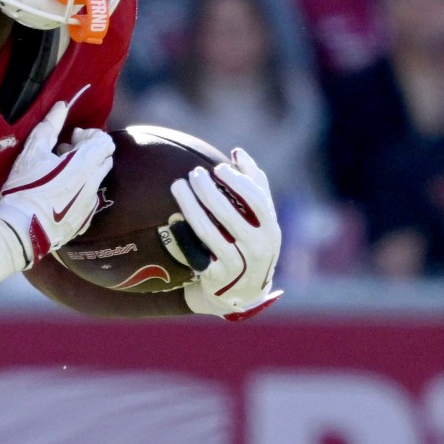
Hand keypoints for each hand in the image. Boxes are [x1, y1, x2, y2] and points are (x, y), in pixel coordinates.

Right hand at [0, 99, 113, 287]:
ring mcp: (91, 203)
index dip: (90, 136)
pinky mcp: (85, 220)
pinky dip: (79, 191)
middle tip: (64, 154)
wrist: (21, 231)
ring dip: (84, 171)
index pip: (105, 141)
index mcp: (84, 164)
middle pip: (105, 159)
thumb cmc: (24, 188)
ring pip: (97, 179)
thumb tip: (62, 105)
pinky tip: (57, 195)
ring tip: (59, 174)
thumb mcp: (32, 152)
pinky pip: (89, 198)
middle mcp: (94, 183)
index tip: (70, 139)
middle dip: (89, 152)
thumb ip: (50, 126)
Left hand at [176, 148, 282, 318]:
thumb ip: (254, 184)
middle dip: (208, 190)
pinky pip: (195, 250)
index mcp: (271, 230)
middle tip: (192, 173)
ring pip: (208, 231)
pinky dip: (183, 232)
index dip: (237, 182)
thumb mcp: (261, 218)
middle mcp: (257, 248)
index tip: (218, 167)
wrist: (242, 291)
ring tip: (178, 185)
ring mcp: (236, 264)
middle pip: (228, 214)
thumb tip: (237, 152)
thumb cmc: (252, 243)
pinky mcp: (215, 276)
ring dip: (190, 206)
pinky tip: (172, 216)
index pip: (256, 200)